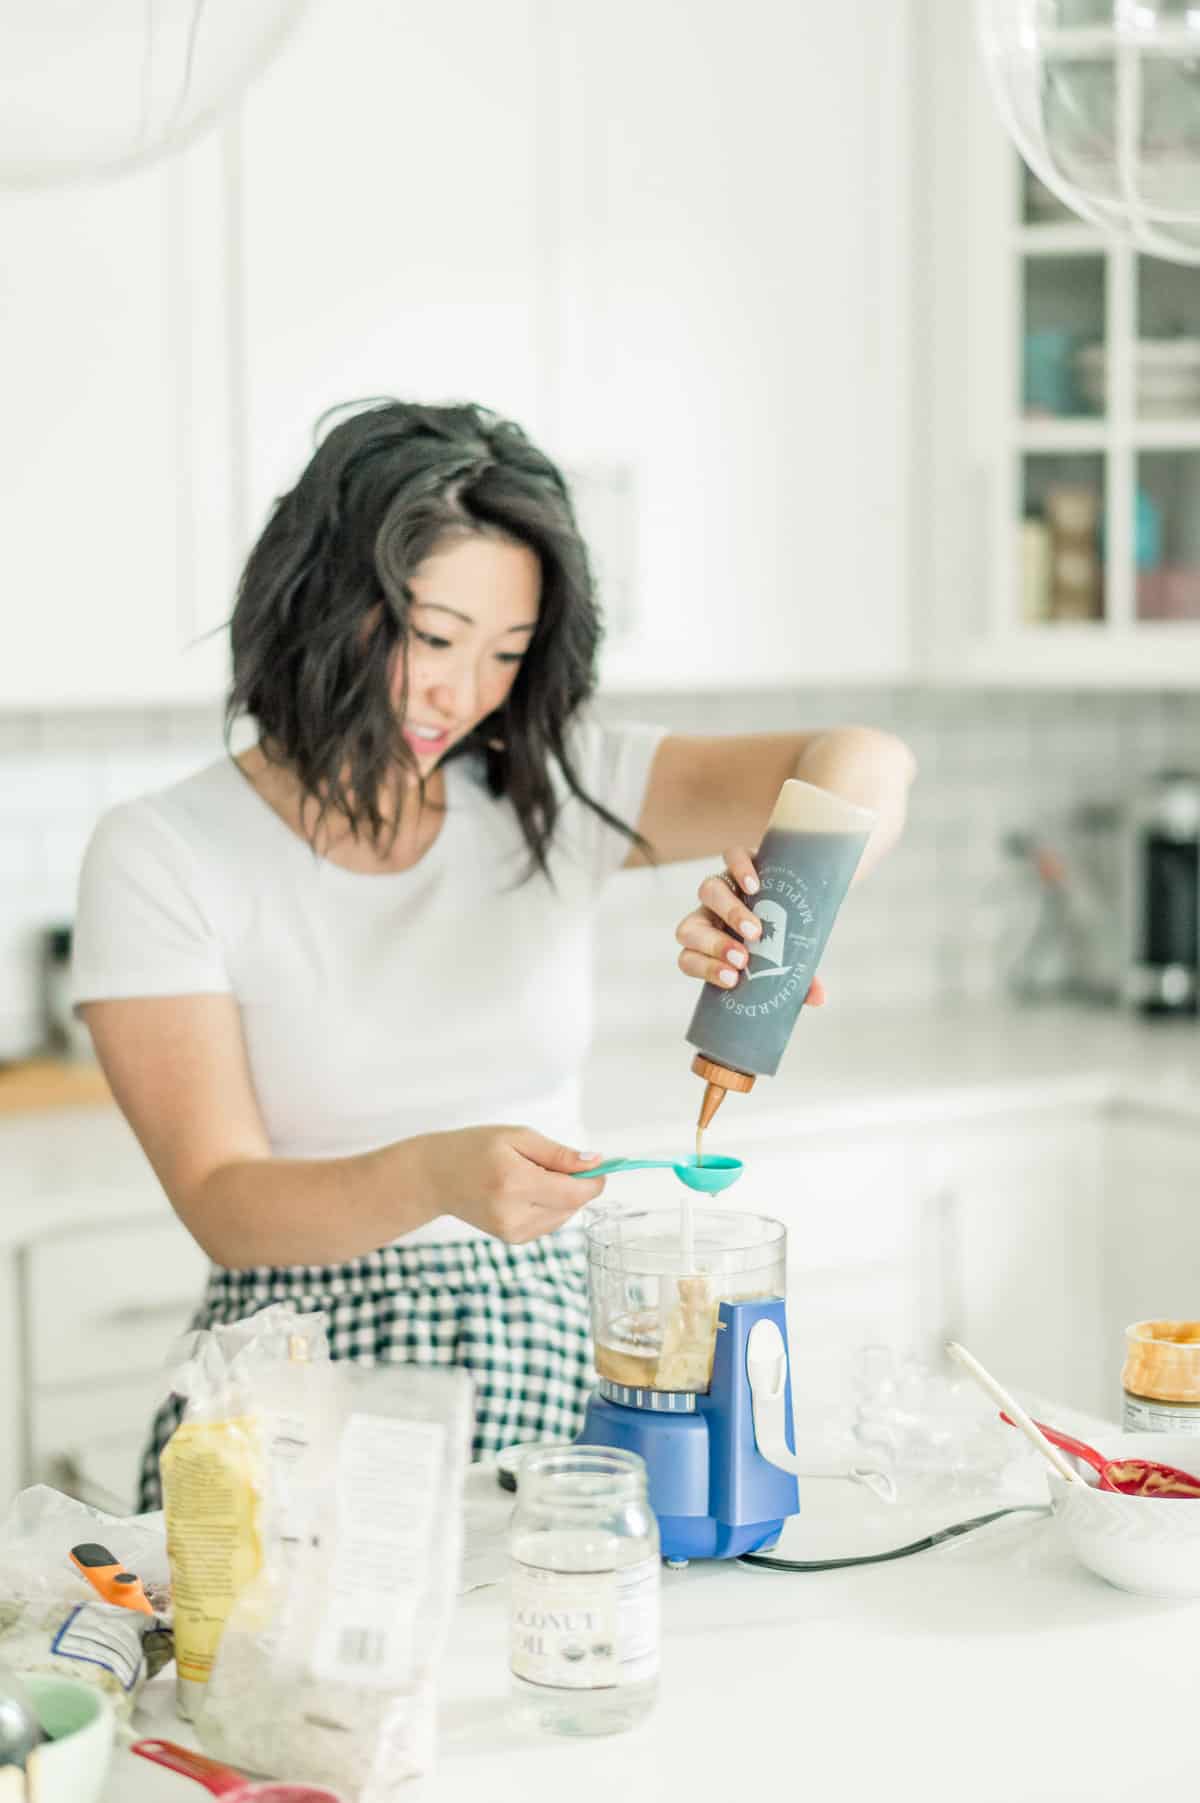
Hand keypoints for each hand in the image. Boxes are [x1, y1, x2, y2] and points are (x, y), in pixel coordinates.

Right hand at [412, 1125, 605, 1243]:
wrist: (437, 1177)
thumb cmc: (475, 1149)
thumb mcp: (518, 1137)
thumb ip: (559, 1154)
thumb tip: (595, 1164)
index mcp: (515, 1182)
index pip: (574, 1193)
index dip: (594, 1180)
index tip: (598, 1165)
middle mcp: (514, 1214)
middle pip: (572, 1205)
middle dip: (576, 1184)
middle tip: (551, 1163)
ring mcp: (512, 1232)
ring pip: (564, 1216)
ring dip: (562, 1196)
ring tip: (531, 1176)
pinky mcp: (513, 1239)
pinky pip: (550, 1223)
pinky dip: (549, 1206)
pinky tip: (527, 1192)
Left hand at [674, 844, 826, 1003]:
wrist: (793, 895)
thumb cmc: (783, 940)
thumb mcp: (788, 964)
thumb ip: (798, 982)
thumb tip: (819, 999)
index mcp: (709, 946)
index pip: (689, 959)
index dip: (705, 969)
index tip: (732, 980)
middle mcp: (708, 916)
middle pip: (690, 928)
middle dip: (714, 946)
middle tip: (743, 958)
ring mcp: (723, 886)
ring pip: (708, 892)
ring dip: (730, 913)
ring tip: (756, 930)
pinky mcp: (740, 861)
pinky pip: (731, 858)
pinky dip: (739, 870)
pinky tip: (755, 886)